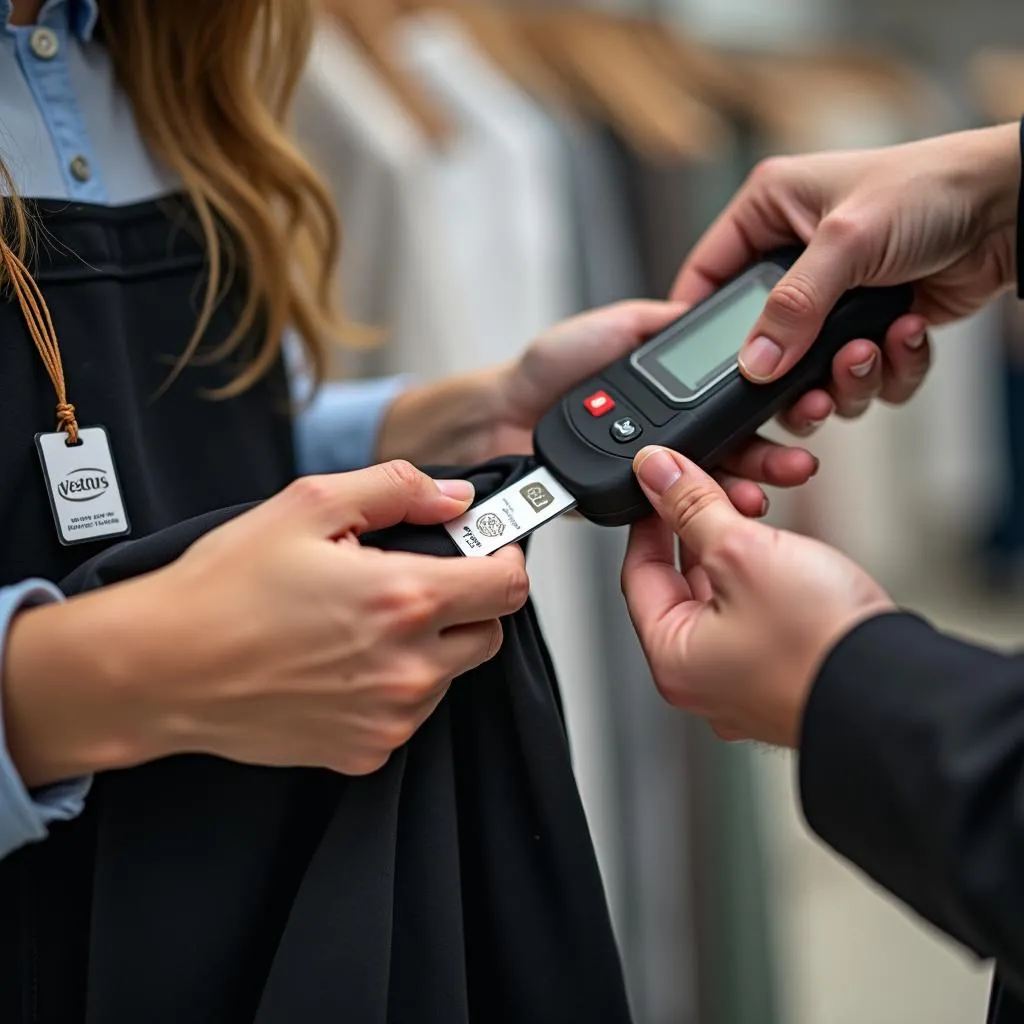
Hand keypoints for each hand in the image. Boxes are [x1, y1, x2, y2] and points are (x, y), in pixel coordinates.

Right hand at [5, 462, 528, 785]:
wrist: (162, 668)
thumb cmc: (225, 588)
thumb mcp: (309, 506)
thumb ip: (397, 490)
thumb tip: (455, 498)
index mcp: (405, 601)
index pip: (509, 585)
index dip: (502, 558)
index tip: (485, 549)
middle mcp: (410, 668)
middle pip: (488, 633)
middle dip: (466, 602)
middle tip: (412, 581)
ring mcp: (390, 718)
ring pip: (450, 674)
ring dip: (429, 645)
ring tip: (360, 623)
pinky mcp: (366, 752)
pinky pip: (409, 713)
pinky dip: (394, 686)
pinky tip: (342, 663)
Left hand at [380, 302, 820, 517]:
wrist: (498, 414)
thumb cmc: (543, 370)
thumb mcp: (610, 328)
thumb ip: (655, 323)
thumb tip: (697, 313)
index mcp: (665, 395)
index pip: (726, 404)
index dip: (763, 409)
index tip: (796, 409)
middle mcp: (662, 434)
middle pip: (729, 448)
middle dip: (768, 456)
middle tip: (796, 462)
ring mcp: (645, 471)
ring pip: (705, 486)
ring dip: (743, 488)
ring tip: (767, 491)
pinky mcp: (624, 501)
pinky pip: (665, 511)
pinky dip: (695, 514)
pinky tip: (721, 512)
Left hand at [620, 446, 893, 746]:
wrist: (902, 691)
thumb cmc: (820, 644)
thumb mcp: (743, 552)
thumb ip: (692, 507)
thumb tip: (657, 474)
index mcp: (673, 659)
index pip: (639, 574)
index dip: (649, 520)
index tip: (660, 486)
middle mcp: (703, 679)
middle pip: (683, 583)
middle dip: (702, 527)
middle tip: (718, 490)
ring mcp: (745, 682)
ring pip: (724, 595)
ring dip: (738, 546)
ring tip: (760, 510)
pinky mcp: (785, 675)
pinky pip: (757, 614)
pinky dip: (764, 577)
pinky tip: (786, 550)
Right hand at [671, 122, 1019, 430]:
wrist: (1013, 209)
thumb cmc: (931, 188)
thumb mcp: (846, 240)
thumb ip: (792, 307)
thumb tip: (754, 364)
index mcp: (770, 214)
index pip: (707, 276)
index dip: (698, 324)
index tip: (699, 370)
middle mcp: (794, 260)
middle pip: (760, 343)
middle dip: (790, 376)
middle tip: (809, 393)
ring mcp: (834, 299)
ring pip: (812, 373)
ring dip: (846, 378)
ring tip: (870, 350)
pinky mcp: (872, 327)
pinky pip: (863, 375)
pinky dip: (888, 368)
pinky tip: (907, 333)